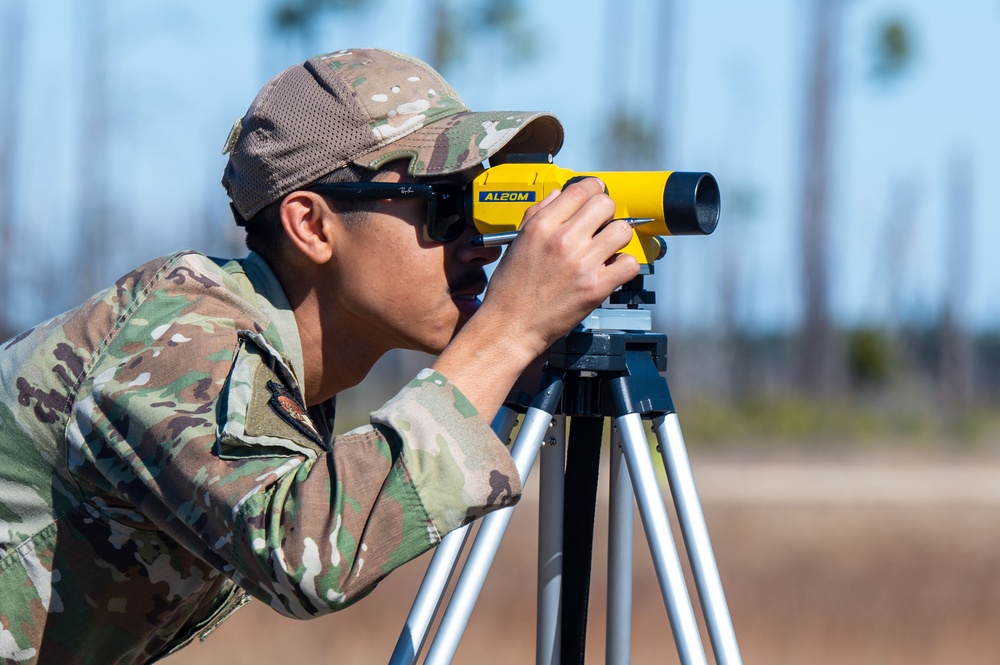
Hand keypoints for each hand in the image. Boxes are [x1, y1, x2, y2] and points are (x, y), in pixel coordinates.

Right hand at [482, 177, 639, 358]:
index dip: (593, 189)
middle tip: (600, 225)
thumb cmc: (510, 289)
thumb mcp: (517, 242)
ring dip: (617, 237)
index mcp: (542, 226)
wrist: (511, 326)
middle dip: (606, 213)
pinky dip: (624, 266)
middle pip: (606, 204)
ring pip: (622, 230)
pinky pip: (629, 264)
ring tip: (606, 248)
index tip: (595, 196)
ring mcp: (582, 264)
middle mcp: (563, 240)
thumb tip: (558, 195)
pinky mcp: (596, 288)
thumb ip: (537, 214)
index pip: (581, 189)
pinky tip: (611, 269)